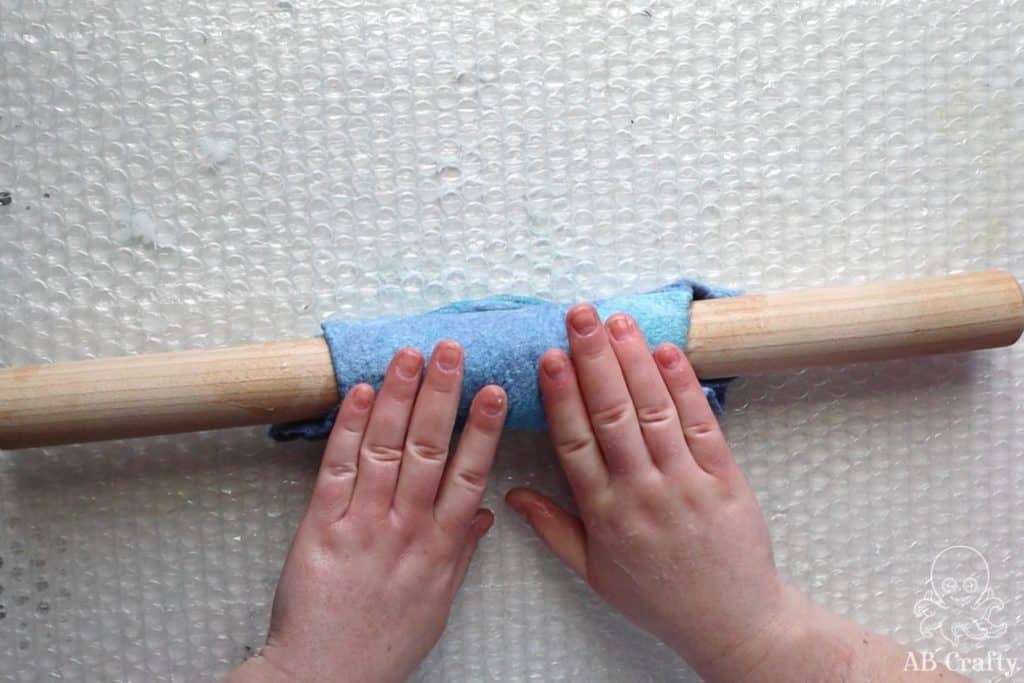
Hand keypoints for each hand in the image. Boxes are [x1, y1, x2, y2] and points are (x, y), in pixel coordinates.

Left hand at [227, 342, 506, 682]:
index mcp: (439, 548)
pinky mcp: (320, 528)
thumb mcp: (437, 604)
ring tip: (410, 356)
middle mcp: (406, 530)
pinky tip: (362, 395)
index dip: (482, 431)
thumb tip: (485, 513)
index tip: (496, 392)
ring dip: (399, 398)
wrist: (324, 675)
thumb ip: (461, 553)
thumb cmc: (382, 642)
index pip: (469, 477)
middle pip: (429, 451)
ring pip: (386, 450)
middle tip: (452, 352)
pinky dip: (350, 430)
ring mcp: (363, 526)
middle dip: (441, 396)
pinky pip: (337, 470)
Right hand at [505, 305, 789, 680]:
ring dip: (634, 361)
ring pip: (654, 412)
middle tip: (580, 316)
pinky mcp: (724, 477)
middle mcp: (642, 493)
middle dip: (594, 360)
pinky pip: (701, 425)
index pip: (575, 444)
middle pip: (612, 415)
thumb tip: (512, 494)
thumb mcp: (594, 572)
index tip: (549, 357)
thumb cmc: (658, 596)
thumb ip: (552, 529)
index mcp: (605, 515)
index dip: (562, 397)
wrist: (731, 622)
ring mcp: (684, 483)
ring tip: (617, 321)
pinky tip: (668, 351)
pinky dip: (685, 385)